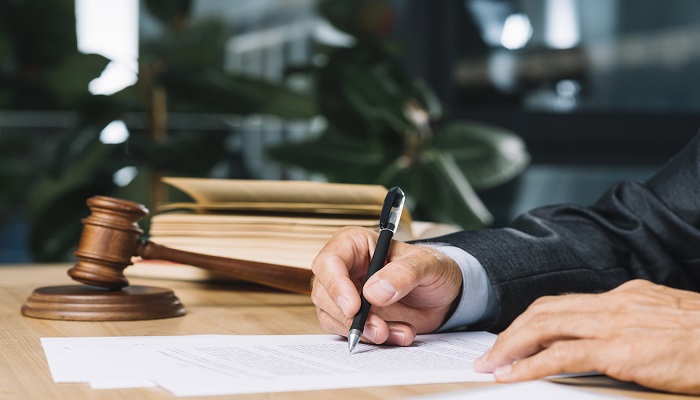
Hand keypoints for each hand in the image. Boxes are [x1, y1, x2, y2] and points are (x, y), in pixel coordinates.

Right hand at [310, 226, 461, 346]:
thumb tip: (373, 292)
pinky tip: (398, 333)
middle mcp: (344, 267)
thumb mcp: (427, 264)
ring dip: (363, 331)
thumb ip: (404, 273)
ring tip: (399, 331)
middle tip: (380, 329)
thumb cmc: (431, 268)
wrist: (442, 294)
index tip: (354, 307)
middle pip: (324, 293)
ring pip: (332, 316)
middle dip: (350, 317)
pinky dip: (371, 338)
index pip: (329, 261)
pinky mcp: (351, 315)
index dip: (336, 285)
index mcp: (354, 243)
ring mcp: (345, 293)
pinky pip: (348, 331)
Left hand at [474, 280, 699, 394]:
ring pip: (545, 326)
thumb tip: (611, 342)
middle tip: (490, 354)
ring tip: (492, 365)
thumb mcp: (668, 324)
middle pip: (545, 310)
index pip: (563, 303)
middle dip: (511, 333)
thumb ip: (635, 327)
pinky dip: (530, 364)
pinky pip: (562, 354)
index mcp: (625, 296)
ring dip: (511, 346)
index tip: (513, 338)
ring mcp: (616, 323)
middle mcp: (614, 303)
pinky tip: (512, 375)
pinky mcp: (621, 349)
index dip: (531, 321)